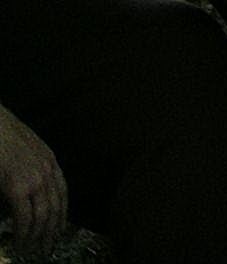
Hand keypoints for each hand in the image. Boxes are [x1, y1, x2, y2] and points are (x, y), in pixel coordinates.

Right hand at [0, 100, 66, 254]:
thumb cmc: (3, 136)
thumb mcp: (25, 152)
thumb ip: (31, 171)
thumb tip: (27, 195)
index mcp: (50, 161)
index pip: (63, 193)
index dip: (62, 214)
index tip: (59, 229)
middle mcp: (48, 170)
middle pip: (56, 207)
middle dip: (52, 231)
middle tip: (47, 247)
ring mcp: (35, 178)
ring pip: (43, 215)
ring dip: (38, 235)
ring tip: (32, 249)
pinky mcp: (18, 187)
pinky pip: (26, 216)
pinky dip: (24, 232)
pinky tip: (21, 241)